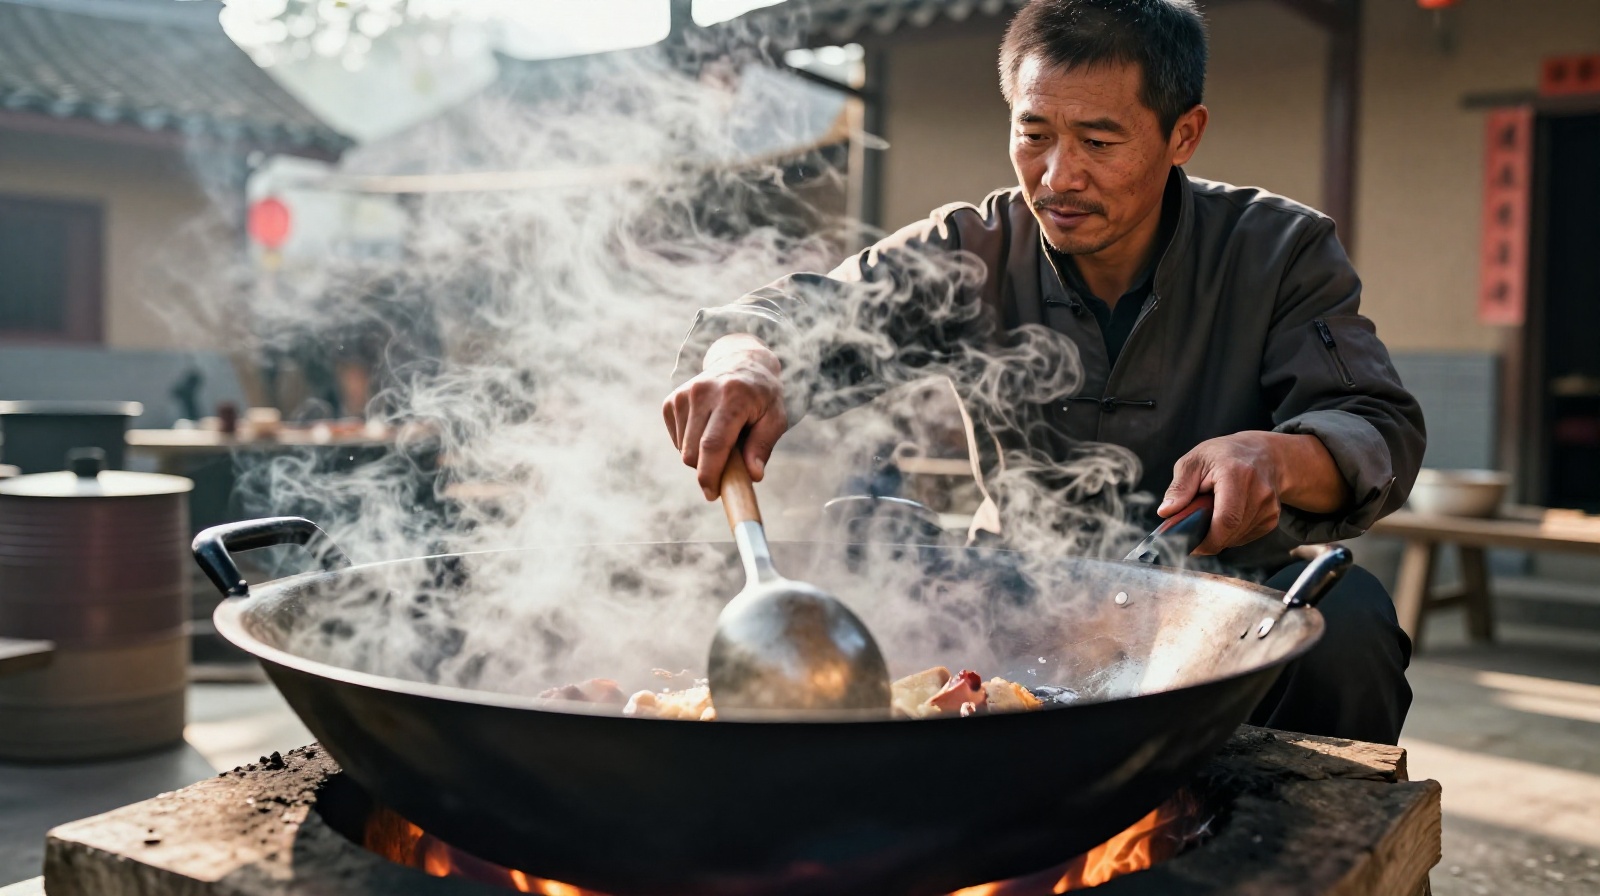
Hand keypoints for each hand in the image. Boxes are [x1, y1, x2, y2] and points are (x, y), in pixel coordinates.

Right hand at [662, 334, 787, 499]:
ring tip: (721, 438)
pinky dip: (691, 444)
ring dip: (701, 456)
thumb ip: (763, 446)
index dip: (710, 475)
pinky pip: (677, 440)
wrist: (741, 362)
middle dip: (708, 469)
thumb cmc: (762, 396)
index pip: (713, 444)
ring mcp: (684, 395)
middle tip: (728, 465)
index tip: (712, 494)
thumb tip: (753, 475)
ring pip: (683, 449)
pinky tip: (707, 429)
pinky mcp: (672, 400)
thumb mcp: (775, 419)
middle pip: (693, 452)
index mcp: (732, 397)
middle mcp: (703, 392)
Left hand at [1158, 432, 1345, 554]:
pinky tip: (1227, 515)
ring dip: (1219, 535)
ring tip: (1211, 514)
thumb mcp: (1194, 461)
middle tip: (1193, 530)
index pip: (1226, 519)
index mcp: (1237, 474)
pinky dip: (1232, 533)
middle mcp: (1259, 491)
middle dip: (1208, 538)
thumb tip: (1165, 511)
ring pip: (1238, 538)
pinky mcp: (1273, 517)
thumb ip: (1179, 487)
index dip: (1208, 539)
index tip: (1190, 545)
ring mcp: (1270, 506)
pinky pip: (1246, 537)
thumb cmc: (1223, 456)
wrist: (1263, 453)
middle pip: (1231, 532)